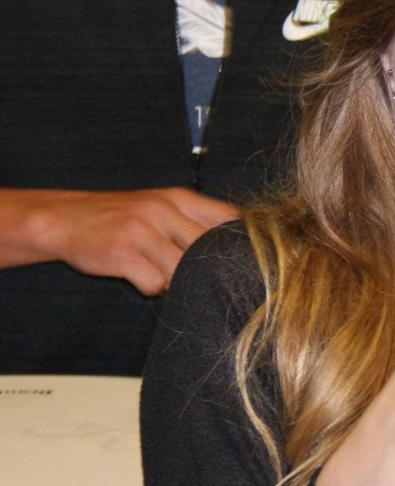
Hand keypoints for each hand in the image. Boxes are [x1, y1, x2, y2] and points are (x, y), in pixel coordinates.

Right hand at [0, 187, 236, 294]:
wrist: (65, 218)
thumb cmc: (123, 216)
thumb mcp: (162, 205)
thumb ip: (197, 219)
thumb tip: (239, 244)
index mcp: (180, 198)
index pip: (228, 218)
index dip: (238, 242)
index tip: (238, 258)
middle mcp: (164, 211)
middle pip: (208, 249)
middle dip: (206, 267)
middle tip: (196, 273)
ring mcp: (143, 232)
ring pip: (183, 270)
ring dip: (175, 279)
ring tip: (159, 271)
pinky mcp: (123, 254)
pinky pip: (154, 283)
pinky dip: (150, 287)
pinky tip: (138, 275)